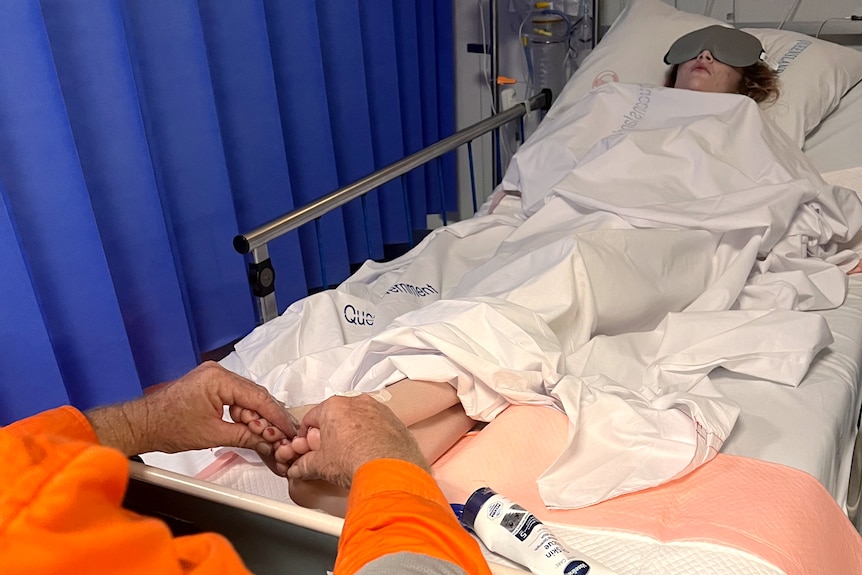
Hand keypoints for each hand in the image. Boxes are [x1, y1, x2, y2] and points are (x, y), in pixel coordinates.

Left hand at [85, 361, 295, 455]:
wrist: (143, 424)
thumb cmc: (168, 427)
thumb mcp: (213, 435)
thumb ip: (245, 435)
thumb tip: (268, 440)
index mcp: (219, 379)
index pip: (258, 397)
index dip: (276, 416)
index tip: (289, 429)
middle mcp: (218, 372)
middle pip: (255, 394)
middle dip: (269, 416)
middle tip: (281, 435)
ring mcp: (214, 376)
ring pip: (247, 395)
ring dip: (257, 415)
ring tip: (266, 434)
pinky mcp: (210, 383)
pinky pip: (236, 395)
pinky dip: (245, 410)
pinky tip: (250, 425)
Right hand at [285, 394, 429, 489]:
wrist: (388, 470)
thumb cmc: (356, 460)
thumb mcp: (321, 465)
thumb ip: (305, 464)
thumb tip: (299, 467)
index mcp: (334, 406)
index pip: (311, 418)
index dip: (306, 436)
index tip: (308, 447)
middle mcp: (357, 402)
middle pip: (336, 417)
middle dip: (330, 434)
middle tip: (329, 453)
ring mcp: (378, 410)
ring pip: (358, 419)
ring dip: (352, 433)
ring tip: (351, 455)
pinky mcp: (394, 420)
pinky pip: (378, 425)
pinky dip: (372, 436)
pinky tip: (369, 453)